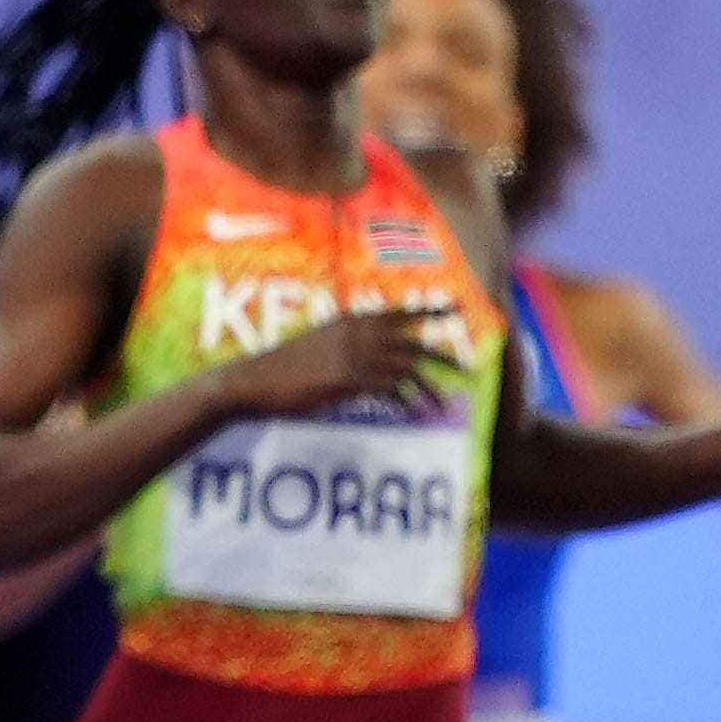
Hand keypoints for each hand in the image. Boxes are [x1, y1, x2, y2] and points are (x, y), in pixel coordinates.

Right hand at [227, 309, 439, 417]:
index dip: (430, 310)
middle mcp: (357, 333)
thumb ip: (344, 345)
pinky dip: (406, 400)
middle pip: (413, 341)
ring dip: (428, 387)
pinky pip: (390, 389)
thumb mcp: (317, 346)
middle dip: (443, 355)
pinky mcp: (348, 381)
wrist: (253, 381)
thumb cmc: (281, 368)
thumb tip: (364, 358)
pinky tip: (414, 411)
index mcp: (351, 320)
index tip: (456, 310)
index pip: (399, 312)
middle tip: (467, 368)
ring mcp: (354, 356)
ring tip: (443, 403)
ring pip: (406, 368)